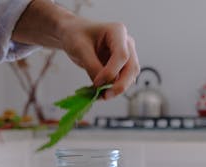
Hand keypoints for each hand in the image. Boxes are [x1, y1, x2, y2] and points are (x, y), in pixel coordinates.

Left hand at [12, 0, 139, 99]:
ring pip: (130, 77)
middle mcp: (126, 43)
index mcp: (118, 31)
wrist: (73, 34)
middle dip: (120, 84)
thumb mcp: (80, 48)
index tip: (96, 82)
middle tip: (105, 96)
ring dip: (118, 89)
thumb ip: (92, 66)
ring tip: (101, 96)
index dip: (111, 72)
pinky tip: (100, 93)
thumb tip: (102, 87)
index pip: (122, 55)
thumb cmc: (75, 35)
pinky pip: (122, 80)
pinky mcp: (121, 66)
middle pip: (132, 68)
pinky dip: (113, 89)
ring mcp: (126, 55)